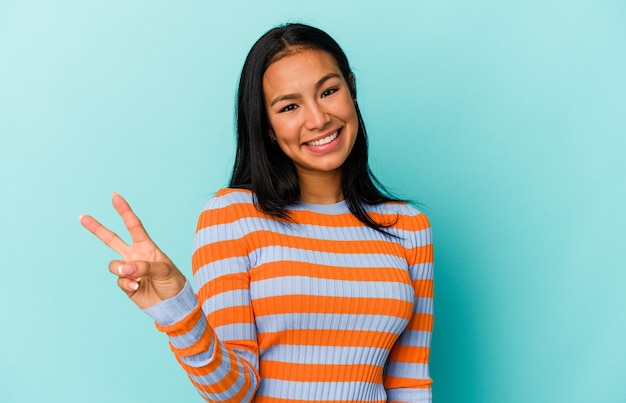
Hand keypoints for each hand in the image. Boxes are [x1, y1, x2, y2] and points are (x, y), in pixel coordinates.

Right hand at [80, 192, 185, 308]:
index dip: (124, 210)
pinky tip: (138, 287)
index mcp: (146, 246)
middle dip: (97, 229)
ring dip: (122, 270)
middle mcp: (134, 256)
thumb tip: (125, 268)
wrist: (172, 303)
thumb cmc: (173, 282)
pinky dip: (127, 284)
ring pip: (113, 265)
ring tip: (137, 278)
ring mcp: (128, 270)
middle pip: (112, 240)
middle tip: (82, 217)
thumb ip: (144, 266)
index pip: (133, 225)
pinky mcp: (125, 284)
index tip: (114, 195)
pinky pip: (119, 281)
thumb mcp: (164, 270)